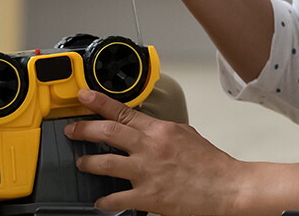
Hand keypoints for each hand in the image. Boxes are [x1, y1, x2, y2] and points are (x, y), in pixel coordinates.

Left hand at [66, 89, 242, 214]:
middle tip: (72, 130)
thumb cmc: (211, 164)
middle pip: (107, 131)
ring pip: (105, 163)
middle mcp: (150, 147)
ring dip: (88, 163)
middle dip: (83, 129)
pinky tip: (100, 202)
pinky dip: (105, 202)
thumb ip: (162, 131)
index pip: (122, 110)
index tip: (83, 97)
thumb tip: (146, 127)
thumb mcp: (186, 135)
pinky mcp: (148, 195)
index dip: (98, 102)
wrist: (226, 186)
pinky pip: (117, 198)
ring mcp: (147, 171)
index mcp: (160, 130)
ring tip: (81, 163)